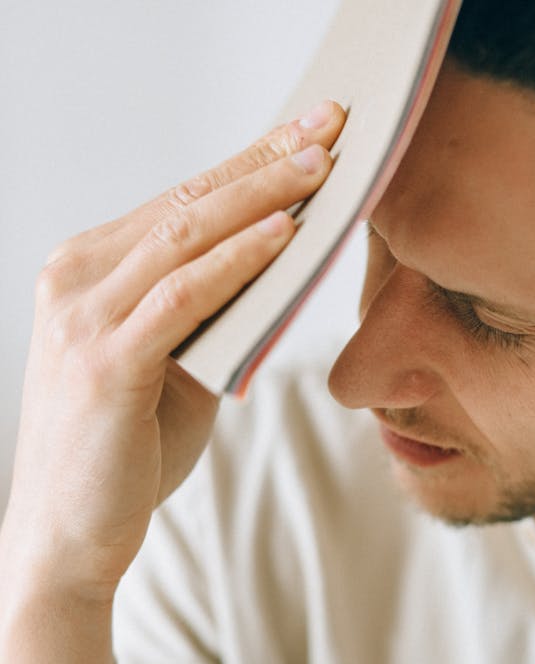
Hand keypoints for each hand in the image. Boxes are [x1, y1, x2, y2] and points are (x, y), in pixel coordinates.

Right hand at [3, 99, 344, 604]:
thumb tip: (279, 280)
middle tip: (328, 125)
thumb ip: (211, 323)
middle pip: (185, 202)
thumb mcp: (173, 373)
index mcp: (87, 274)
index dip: (246, 162)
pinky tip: (284, 234)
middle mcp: (75, 280)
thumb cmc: (124, 455)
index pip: (178, 202)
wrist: (73, 535)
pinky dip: (238, 261)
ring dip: (260, 196)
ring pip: (184, 235)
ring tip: (321, 166)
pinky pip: (184, 296)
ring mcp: (83, 317)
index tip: (307, 132)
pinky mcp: (105, 361)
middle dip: (263, 159)